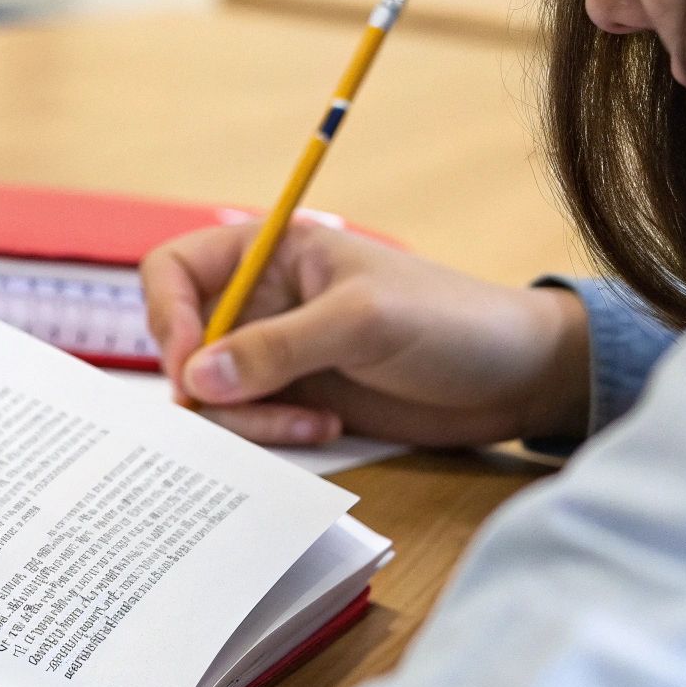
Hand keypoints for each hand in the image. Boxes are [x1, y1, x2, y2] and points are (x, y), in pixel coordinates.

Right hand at [139, 221, 590, 446]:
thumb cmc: (451, 322)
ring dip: (247, 416)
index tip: (190, 363)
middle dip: (204, 380)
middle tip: (239, 407)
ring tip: (310, 421)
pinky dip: (271, 433)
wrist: (518, 378)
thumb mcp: (362, 323)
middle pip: (183, 339)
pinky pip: (246, 423)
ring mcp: (274, 353)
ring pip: (210, 391)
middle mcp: (261, 301)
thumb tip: (197, 378)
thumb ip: (277, 348)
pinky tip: (323, 426)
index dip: (167, 315)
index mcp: (270, 253)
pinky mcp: (292, 398)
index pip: (174, 270)